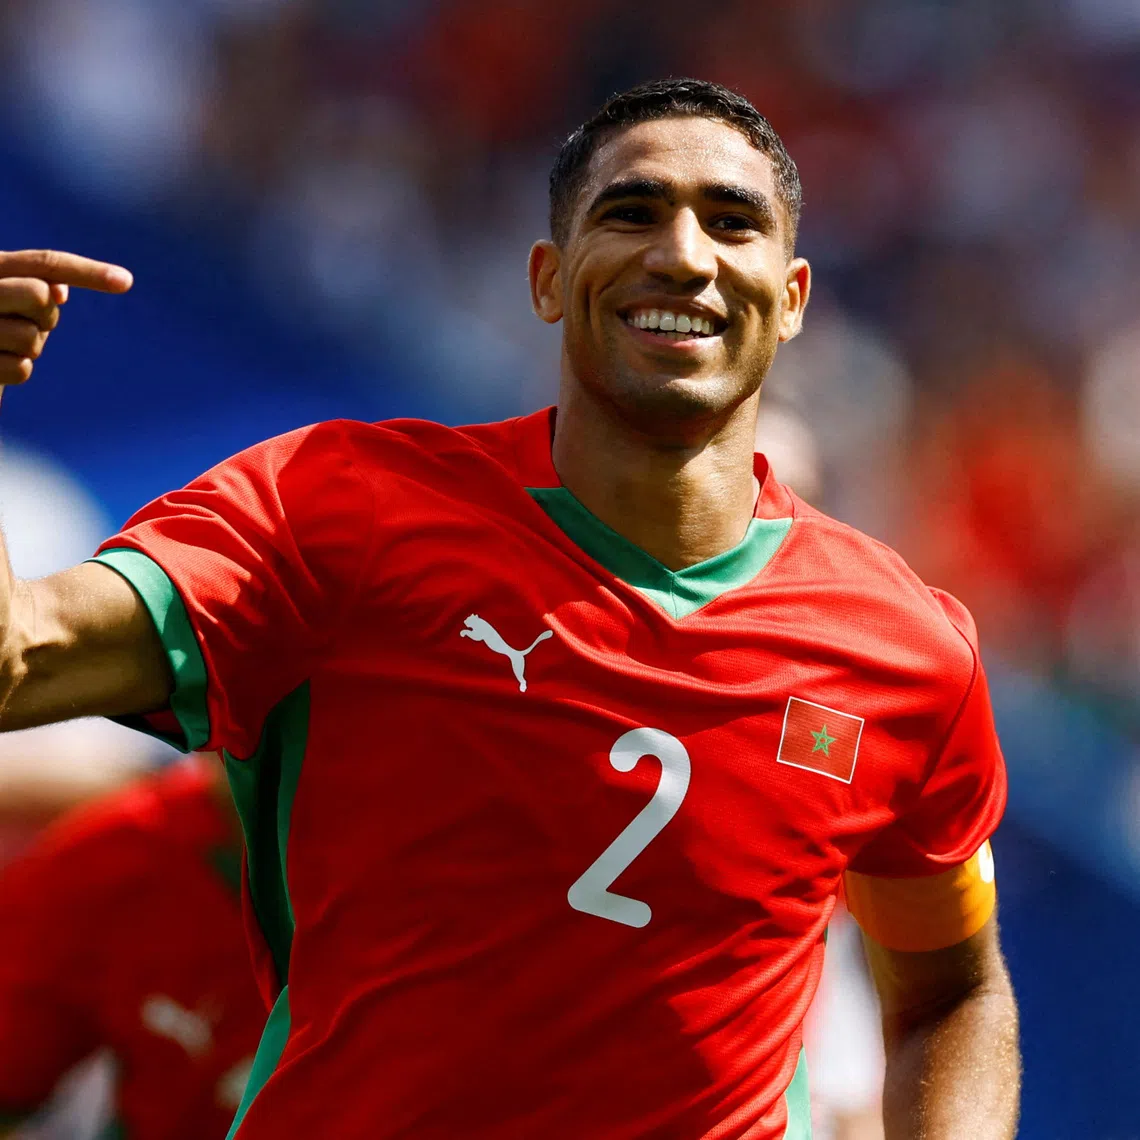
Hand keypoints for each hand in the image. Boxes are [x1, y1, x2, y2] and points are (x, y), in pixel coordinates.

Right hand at [0, 250, 132, 388]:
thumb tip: (59, 291)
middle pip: (40, 295)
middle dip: (45, 316)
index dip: (88, 272)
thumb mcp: (10, 300)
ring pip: (32, 338)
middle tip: (29, 324)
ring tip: (4, 345)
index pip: (43, 264)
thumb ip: (33, 285)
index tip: (127, 281)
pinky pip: (22, 370)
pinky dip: (17, 371)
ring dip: (29, 347)